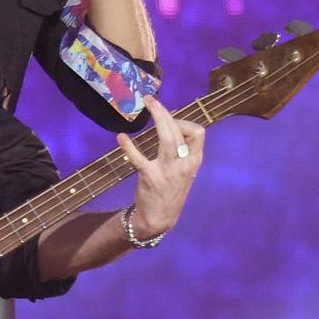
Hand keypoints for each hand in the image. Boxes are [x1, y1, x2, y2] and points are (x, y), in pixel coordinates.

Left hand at [117, 96, 204, 237]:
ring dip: (157, 117)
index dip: (184, 122)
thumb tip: (170, 121)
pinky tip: (121, 137)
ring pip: (166, 138)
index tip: (171, 121)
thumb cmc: (172, 190)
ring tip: (146, 104)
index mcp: (194, 161)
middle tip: (151, 100)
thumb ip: (182, 150)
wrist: (159, 218)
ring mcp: (168, 171)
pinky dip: (128, 146)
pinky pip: (138, 158)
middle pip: (178, 130)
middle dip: (165, 112)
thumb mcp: (185, 170)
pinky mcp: (150, 177)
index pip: (198, 133)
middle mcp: (184, 165)